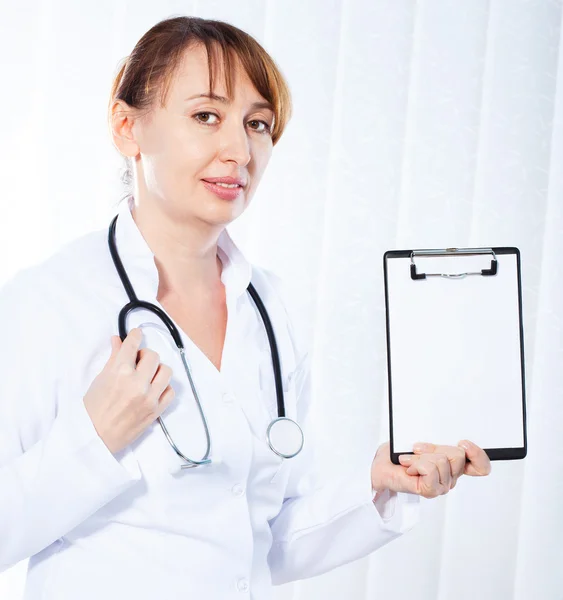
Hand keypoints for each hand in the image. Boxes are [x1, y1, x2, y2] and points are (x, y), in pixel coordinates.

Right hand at [83, 328, 175, 454]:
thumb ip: (114, 358)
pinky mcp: (156, 410)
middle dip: (145, 356)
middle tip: (138, 361)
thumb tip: (118, 340)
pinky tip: (154, 389)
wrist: (94, 437)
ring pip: (166, 371)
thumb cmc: (93, 409)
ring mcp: (149, 397)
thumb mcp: (100, 379)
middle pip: (153, 356)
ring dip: (157, 370)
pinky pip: (170, 391)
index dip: (135, 336)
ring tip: (148, 375)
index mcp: (120, 372)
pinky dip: (163, 387)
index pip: (133, 345)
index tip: (137, 334)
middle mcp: (137, 383)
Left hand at [371, 440, 490, 498]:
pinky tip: (408, 466)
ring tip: (409, 459)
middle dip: (436, 447)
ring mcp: (440, 486)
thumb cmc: (397, 454)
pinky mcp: (429, 491)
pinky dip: (416, 463)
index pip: (481, 466)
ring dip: (422, 455)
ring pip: (443, 460)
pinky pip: (431, 470)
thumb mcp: (423, 443)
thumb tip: (451, 438)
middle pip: (458, 455)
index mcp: (452, 466)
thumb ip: (439, 443)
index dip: (478, 454)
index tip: (463, 442)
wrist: (378, 467)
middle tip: (418, 449)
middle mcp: (450, 478)